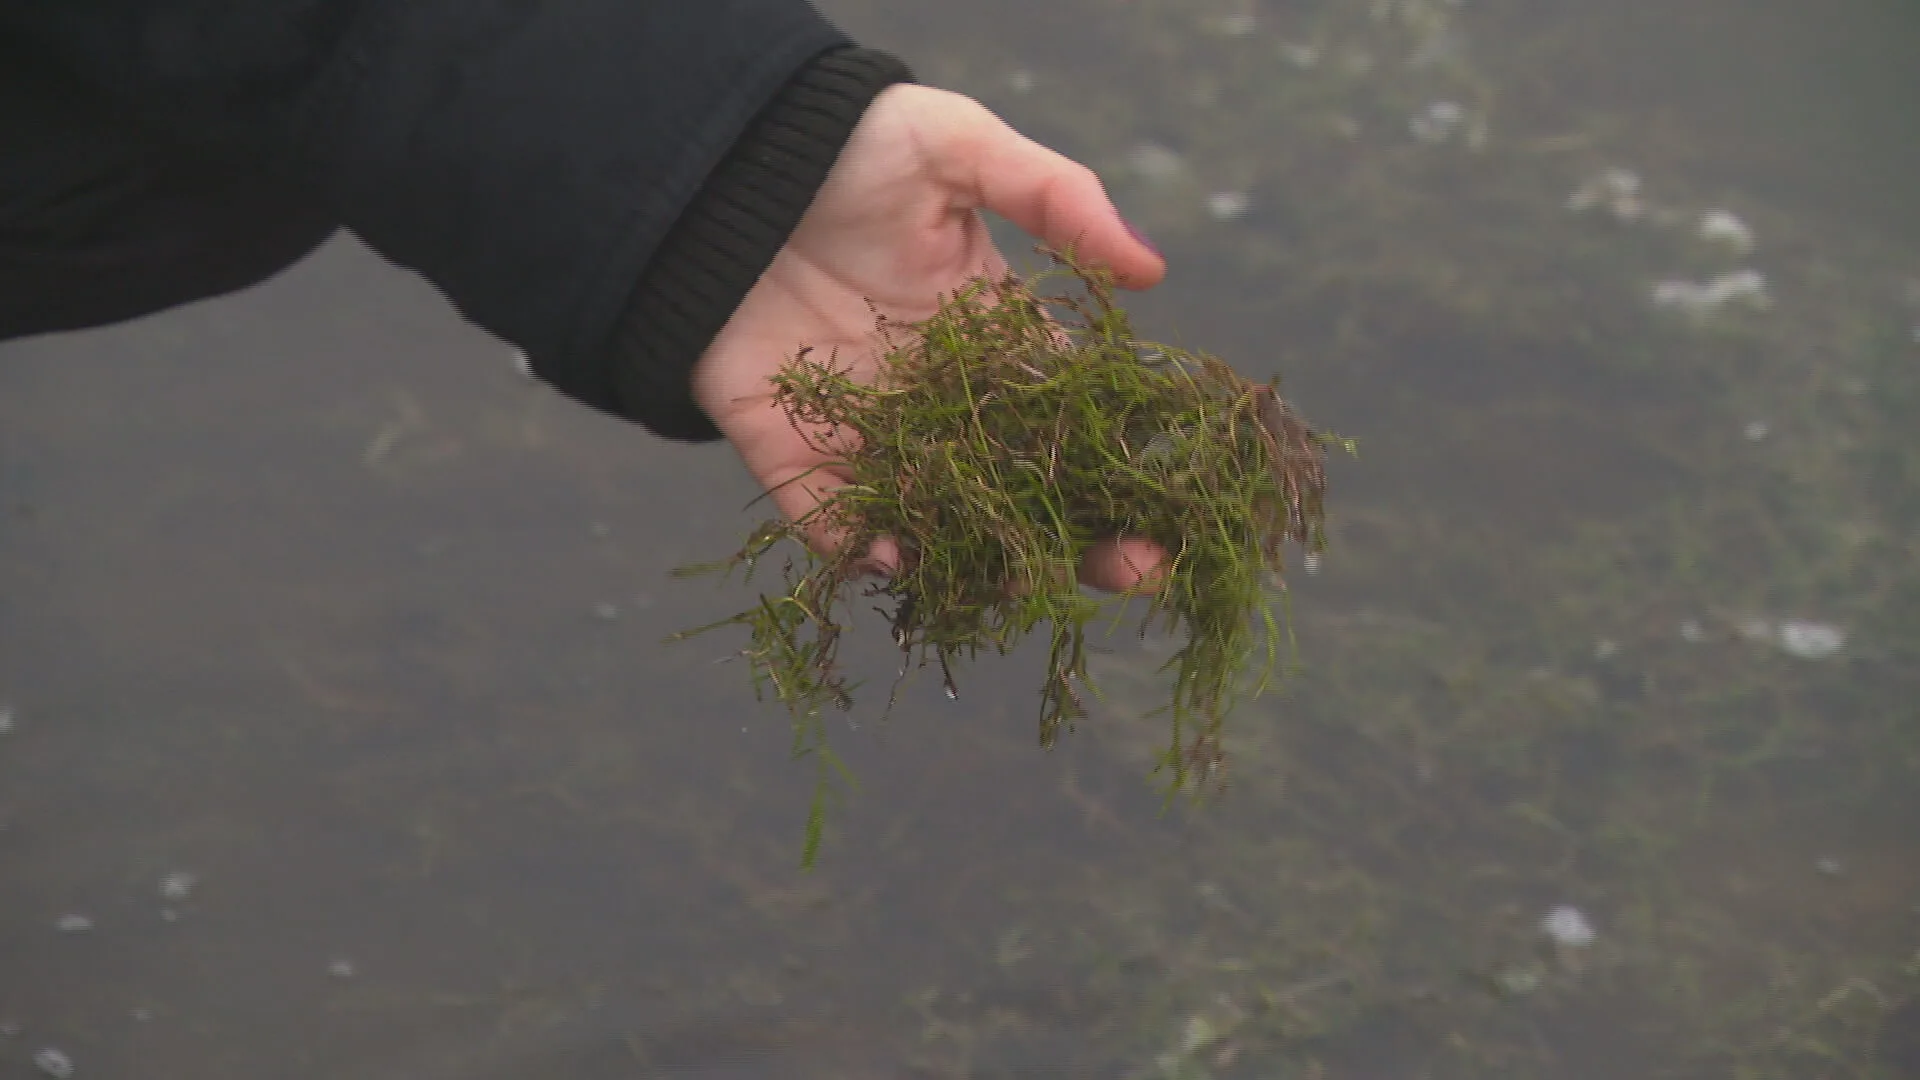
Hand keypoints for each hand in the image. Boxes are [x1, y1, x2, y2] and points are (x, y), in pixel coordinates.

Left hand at [689, 84, 1167, 591]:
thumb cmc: (853, 145)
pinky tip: (890, 555)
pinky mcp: (788, 449)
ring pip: (934, 520)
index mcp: (994, 337)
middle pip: (1022, 489)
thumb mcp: (960, 146)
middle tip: (1134, 568)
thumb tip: (1153, 271)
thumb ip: (1056, 197)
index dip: (1126, 462)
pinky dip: (854, 547)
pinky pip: (825, 517)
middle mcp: (940, 400)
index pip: (1073, 416)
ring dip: (978, 559)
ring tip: (1016, 577)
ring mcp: (867, 431)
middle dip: (1080, 540)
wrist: (724, 163)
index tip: (1173, 504)